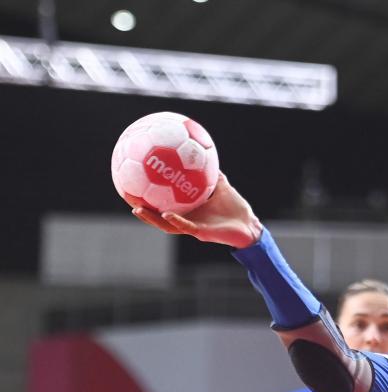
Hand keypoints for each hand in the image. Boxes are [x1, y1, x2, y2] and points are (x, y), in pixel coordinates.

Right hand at [127, 173, 262, 247]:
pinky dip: (176, 220)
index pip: (165, 204)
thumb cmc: (236, 207)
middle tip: (128, 199)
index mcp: (189, 209)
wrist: (249, 225)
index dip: (150, 198)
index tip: (136, 186)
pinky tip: (166, 214)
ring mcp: (193, 226)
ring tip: (138, 210)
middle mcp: (188, 218)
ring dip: (152, 219)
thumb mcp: (222, 186)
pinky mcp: (202, 232)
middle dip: (144, 209)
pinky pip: (186, 226)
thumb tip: (202, 153)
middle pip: (159, 216)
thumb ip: (210, 173)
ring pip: (167, 225)